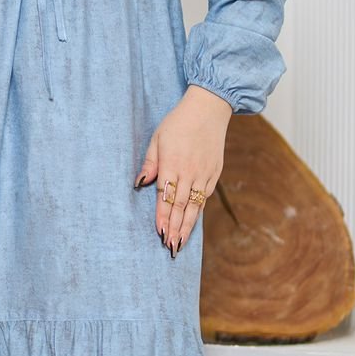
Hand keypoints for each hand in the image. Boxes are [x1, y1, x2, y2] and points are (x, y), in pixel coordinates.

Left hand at [135, 84, 232, 255]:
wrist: (209, 108)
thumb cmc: (178, 122)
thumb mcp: (158, 138)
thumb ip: (150, 162)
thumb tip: (140, 183)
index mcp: (172, 163)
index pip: (165, 196)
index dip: (162, 216)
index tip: (160, 232)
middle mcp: (189, 171)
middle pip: (181, 206)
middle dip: (175, 228)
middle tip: (170, 247)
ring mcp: (204, 173)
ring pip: (195, 206)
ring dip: (187, 226)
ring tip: (180, 243)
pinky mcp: (214, 172)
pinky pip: (204, 197)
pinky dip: (198, 211)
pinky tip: (192, 224)